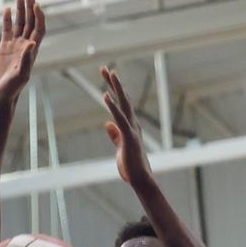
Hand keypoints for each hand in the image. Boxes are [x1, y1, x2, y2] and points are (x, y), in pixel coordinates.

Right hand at [0, 0, 45, 105]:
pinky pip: (7, 29)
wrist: (1, 95)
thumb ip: (27, 59)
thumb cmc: (13, 88)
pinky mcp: (5, 47)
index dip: (39, 17)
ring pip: (20, 23)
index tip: (36, 5)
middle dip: (30, 7)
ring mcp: (15, 45)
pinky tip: (7, 9)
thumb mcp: (21, 75)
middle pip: (30, 22)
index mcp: (32, 51)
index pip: (39, 29)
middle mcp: (26, 45)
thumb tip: (32, 43)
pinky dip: (8, 19)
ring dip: (20, 9)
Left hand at [100, 65, 152, 186]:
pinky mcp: (129, 136)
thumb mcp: (120, 147)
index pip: (121, 104)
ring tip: (109, 72)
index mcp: (129, 126)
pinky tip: (105, 95)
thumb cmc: (131, 166)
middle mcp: (132, 124)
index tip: (108, 77)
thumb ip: (115, 135)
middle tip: (105, 68)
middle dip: (114, 83)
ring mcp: (131, 129)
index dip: (114, 90)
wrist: (140, 179)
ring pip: (123, 104)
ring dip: (116, 87)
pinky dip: (113, 106)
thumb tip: (107, 123)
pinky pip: (120, 118)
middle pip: (123, 99)